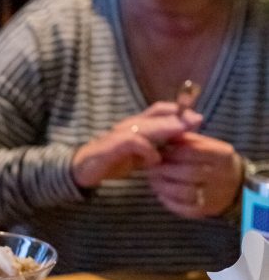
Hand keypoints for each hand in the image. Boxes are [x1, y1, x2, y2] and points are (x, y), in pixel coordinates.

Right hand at [72, 103, 202, 187]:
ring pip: (147, 126)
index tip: (197, 119)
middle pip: (157, 114)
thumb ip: (156, 149)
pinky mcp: (111, 146)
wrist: (82, 170)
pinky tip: (155, 159)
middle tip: (198, 120)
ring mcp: (119, 134)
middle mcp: (128, 124)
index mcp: (136, 124)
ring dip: (166, 128)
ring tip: (183, 132)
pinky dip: (146, 150)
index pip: (159, 110)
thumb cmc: (112, 161)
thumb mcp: (139, 155)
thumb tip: (176, 147)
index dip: (178, 110)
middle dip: (179, 116)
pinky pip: (132, 142)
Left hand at [148, 133, 243, 218]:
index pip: (191, 151)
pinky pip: (182, 208)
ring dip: (163, 185)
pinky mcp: (205, 211)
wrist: (237, 186)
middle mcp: (221, 175)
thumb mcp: (208, 145)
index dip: (170, 151)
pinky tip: (160, 192)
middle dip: (164, 169)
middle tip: (151, 167)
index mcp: (222, 155)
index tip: (157, 152)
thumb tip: (164, 137)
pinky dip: (167, 200)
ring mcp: (214, 195)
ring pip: (183, 191)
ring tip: (153, 179)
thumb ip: (188, 140)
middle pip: (187, 172)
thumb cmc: (214, 162)